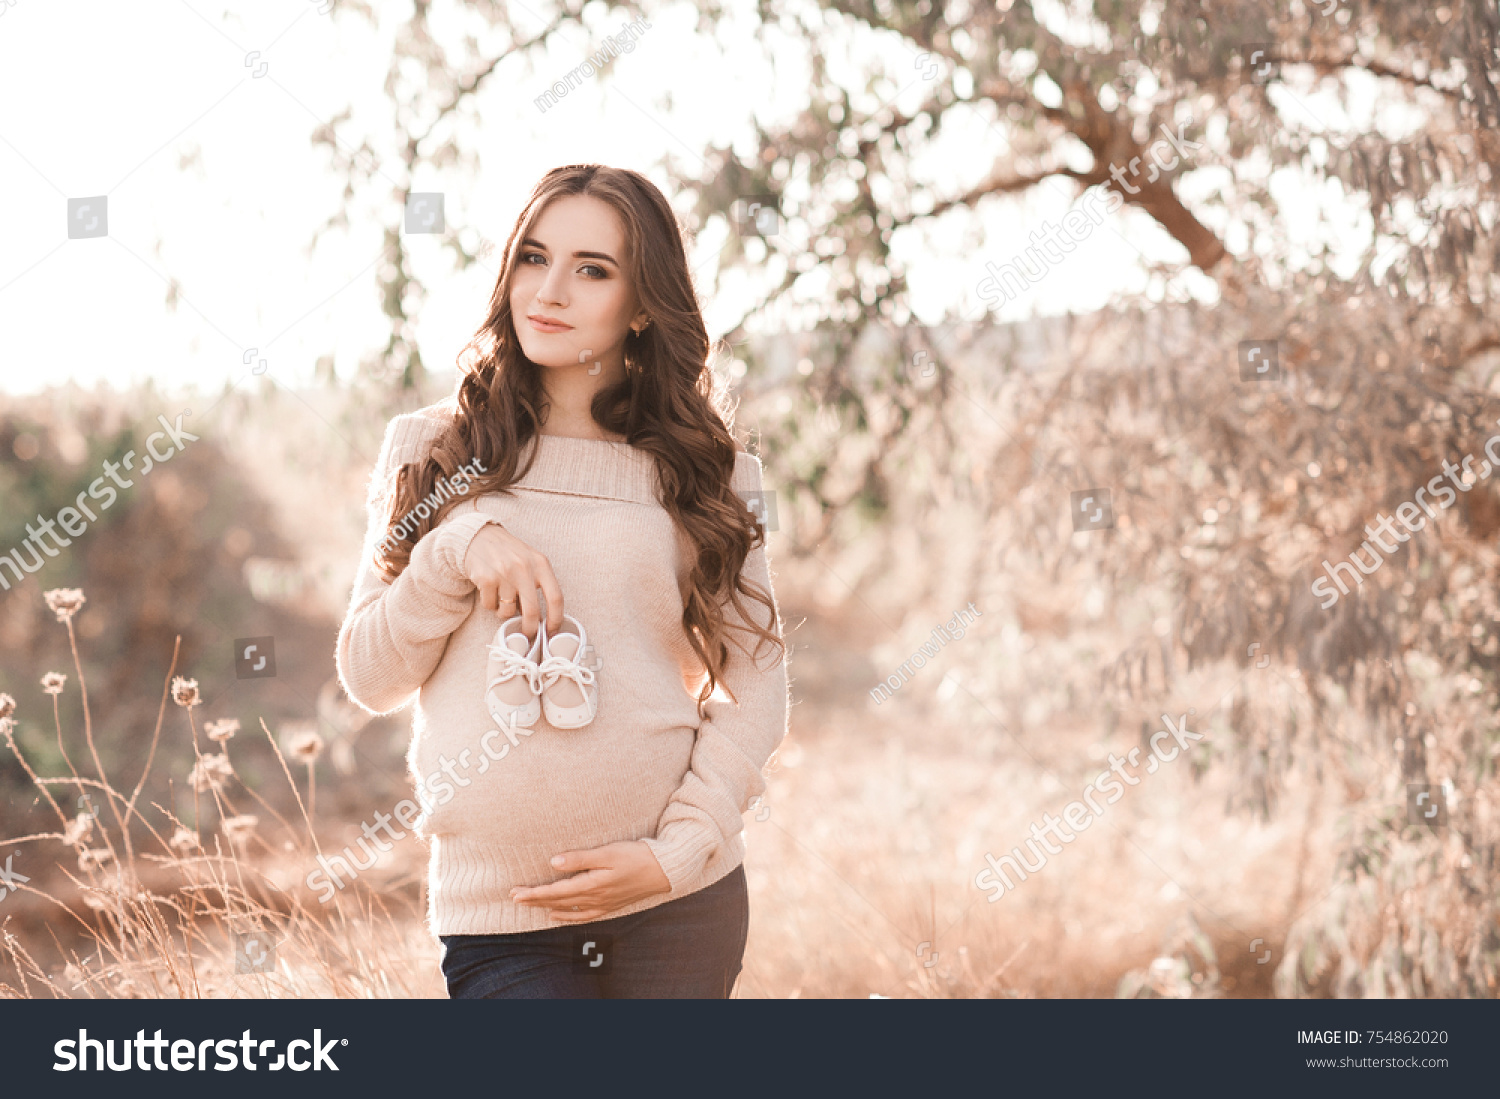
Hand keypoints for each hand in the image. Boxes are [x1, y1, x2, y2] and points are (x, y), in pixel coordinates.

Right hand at [462, 522, 562, 637]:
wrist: (480, 537)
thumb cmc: (510, 554)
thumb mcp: (531, 562)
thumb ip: (539, 585)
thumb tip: (544, 620)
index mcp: (541, 564)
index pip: (556, 597)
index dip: (556, 619)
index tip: (551, 631)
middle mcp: (524, 568)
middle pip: (532, 611)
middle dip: (530, 628)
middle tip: (527, 634)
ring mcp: (504, 573)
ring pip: (507, 611)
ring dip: (504, 613)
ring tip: (502, 598)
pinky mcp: (486, 579)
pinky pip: (490, 606)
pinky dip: (490, 604)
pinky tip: (489, 590)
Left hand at [510, 841, 671, 921]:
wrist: (664, 870)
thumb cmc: (636, 856)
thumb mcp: (608, 852)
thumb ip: (580, 858)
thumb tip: (554, 863)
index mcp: (592, 884)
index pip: (555, 891)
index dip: (534, 893)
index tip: (515, 893)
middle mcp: (594, 898)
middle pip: (558, 901)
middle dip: (535, 900)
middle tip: (514, 897)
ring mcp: (603, 904)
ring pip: (568, 909)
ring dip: (547, 907)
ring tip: (530, 905)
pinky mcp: (610, 905)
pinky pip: (583, 916)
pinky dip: (568, 916)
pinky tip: (558, 915)